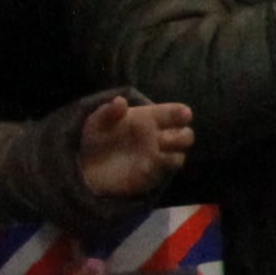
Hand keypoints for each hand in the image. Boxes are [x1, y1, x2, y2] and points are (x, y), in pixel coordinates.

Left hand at [72, 94, 191, 205]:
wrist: (89, 168)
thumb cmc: (97, 139)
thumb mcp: (97, 122)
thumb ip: (108, 111)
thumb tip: (121, 101)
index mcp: (151, 119)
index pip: (174, 113)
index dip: (181, 113)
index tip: (184, 114)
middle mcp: (161, 137)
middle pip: (186, 135)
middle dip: (182, 136)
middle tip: (163, 138)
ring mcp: (160, 156)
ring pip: (180, 154)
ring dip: (172, 152)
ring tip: (154, 151)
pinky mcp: (156, 173)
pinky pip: (166, 170)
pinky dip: (159, 167)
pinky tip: (144, 166)